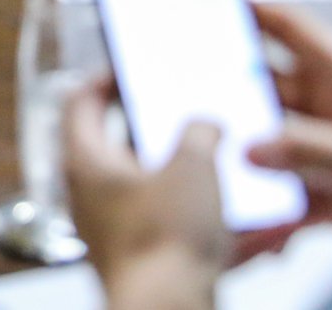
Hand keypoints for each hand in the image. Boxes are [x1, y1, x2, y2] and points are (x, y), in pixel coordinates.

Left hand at [65, 76, 226, 309]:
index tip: (132, 69)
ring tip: (229, 171)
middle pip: (120, 147)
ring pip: (153, 191)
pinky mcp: (141, 262)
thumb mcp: (193, 166)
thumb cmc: (164, 244)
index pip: (81, 101)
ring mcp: (114, 232)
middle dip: (161, 132)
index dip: (106, 78)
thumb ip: (200, 133)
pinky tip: (250, 228)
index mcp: (87, 161)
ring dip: (191, 180)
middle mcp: (91, 196)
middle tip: (190, 116)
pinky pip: (174, 231)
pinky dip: (206, 223)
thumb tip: (206, 126)